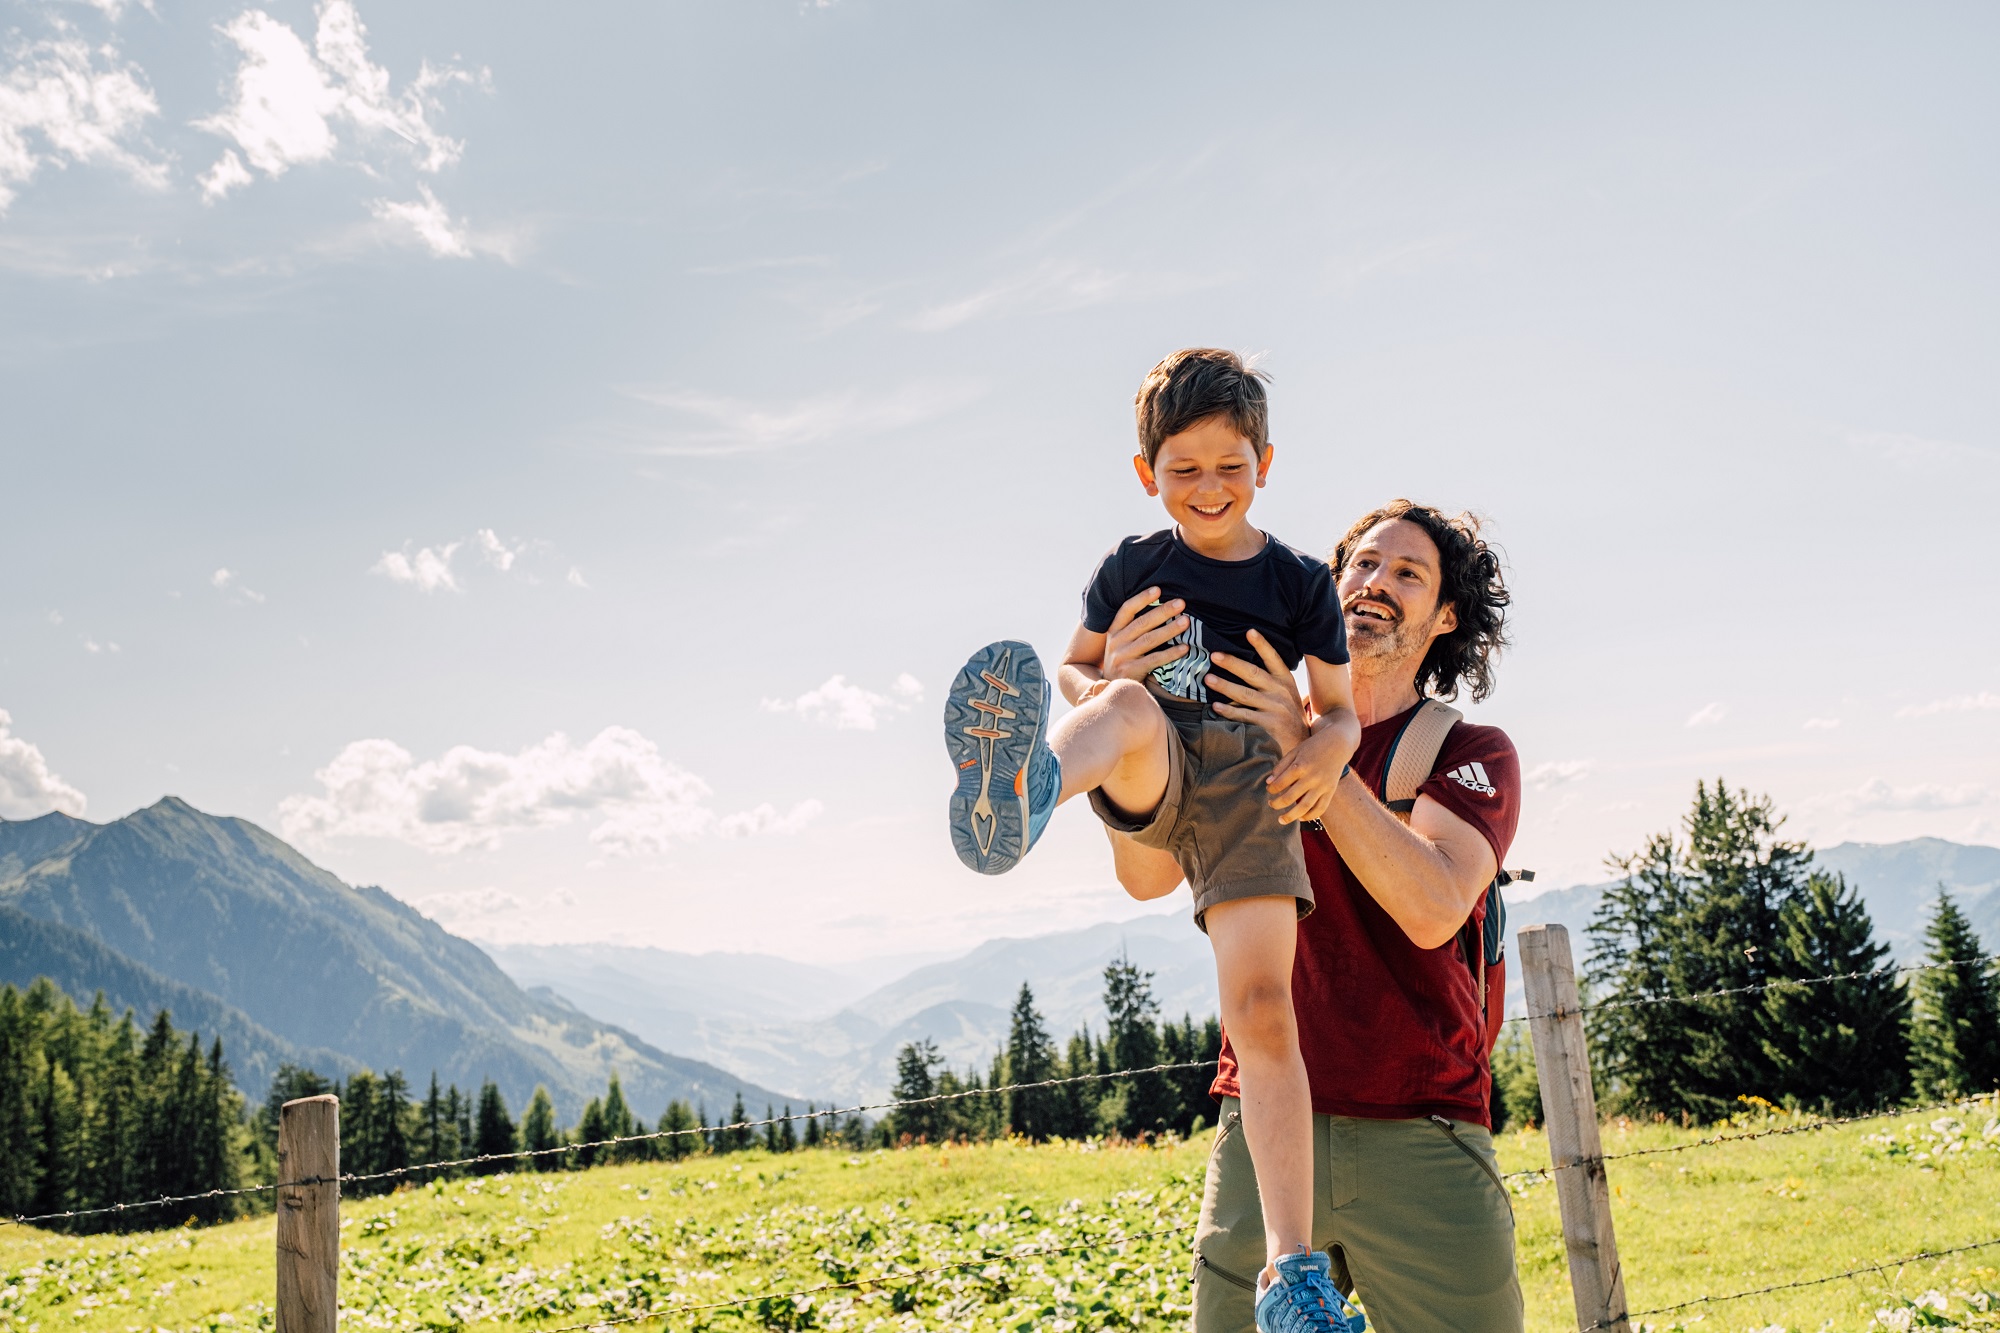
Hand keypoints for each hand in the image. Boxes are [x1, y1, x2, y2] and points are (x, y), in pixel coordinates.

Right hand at [1100, 587, 1190, 682]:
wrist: (1112, 689)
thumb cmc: (1123, 660)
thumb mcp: (1121, 642)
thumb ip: (1133, 627)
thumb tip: (1160, 607)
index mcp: (1114, 631)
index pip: (1127, 610)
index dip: (1142, 598)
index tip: (1158, 589)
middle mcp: (1116, 642)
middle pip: (1142, 623)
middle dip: (1163, 611)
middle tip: (1181, 603)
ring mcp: (1122, 657)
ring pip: (1149, 640)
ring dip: (1169, 629)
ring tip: (1186, 622)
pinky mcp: (1131, 672)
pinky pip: (1154, 660)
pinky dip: (1171, 653)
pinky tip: (1185, 648)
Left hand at [1205, 629, 1310, 755]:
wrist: (1303, 744)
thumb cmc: (1289, 716)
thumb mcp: (1287, 694)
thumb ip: (1271, 680)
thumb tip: (1244, 663)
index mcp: (1285, 680)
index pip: (1273, 658)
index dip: (1262, 644)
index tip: (1249, 631)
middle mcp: (1280, 692)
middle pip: (1253, 673)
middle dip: (1232, 663)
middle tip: (1214, 655)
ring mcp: (1275, 709)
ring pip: (1244, 694)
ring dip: (1224, 685)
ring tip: (1208, 679)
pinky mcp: (1269, 726)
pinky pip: (1244, 715)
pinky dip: (1228, 711)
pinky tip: (1215, 706)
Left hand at [1265, 726, 1356, 824]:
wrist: (1338, 744)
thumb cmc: (1313, 747)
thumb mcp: (1295, 752)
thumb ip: (1281, 766)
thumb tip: (1269, 783)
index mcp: (1300, 766)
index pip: (1280, 784)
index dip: (1271, 790)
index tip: (1269, 791)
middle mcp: (1311, 778)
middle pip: (1290, 797)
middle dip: (1277, 804)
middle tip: (1271, 804)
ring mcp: (1322, 786)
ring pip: (1305, 807)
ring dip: (1291, 816)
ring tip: (1281, 820)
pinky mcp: (1331, 791)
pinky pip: (1320, 808)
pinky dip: (1310, 816)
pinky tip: (1300, 818)